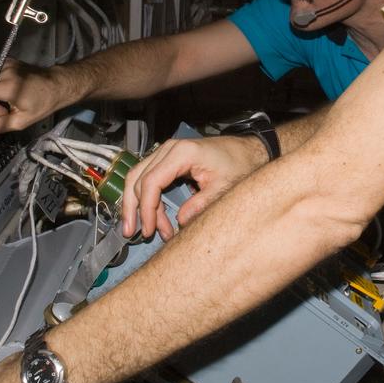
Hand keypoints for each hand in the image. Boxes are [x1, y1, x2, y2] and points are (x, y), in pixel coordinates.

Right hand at [0, 59, 66, 132]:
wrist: (59, 84)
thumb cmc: (43, 103)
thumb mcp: (23, 121)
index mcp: (7, 87)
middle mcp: (3, 72)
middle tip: (8, 111)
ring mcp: (6, 65)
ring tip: (14, 102)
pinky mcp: (8, 63)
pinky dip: (0, 88)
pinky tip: (15, 92)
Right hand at [121, 135, 268, 239]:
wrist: (248, 151)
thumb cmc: (239, 164)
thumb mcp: (223, 187)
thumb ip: (201, 204)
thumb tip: (180, 222)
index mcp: (182, 153)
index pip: (152, 181)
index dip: (147, 209)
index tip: (149, 230)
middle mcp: (169, 149)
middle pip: (139, 179)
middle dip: (136, 209)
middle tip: (136, 233)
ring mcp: (167, 152)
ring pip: (139, 178)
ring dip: (138, 205)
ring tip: (149, 231)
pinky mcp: (168, 160)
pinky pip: (149, 178)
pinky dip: (147, 199)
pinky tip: (154, 219)